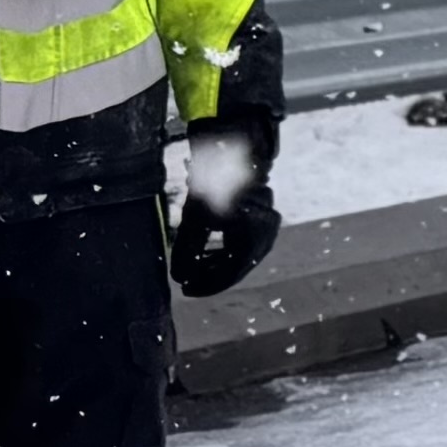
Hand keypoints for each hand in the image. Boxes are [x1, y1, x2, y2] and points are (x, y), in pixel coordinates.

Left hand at [164, 168, 278, 297]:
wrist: (236, 157)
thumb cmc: (214, 185)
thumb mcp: (194, 219)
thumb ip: (187, 251)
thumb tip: (179, 278)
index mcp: (252, 238)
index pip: (229, 273)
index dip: (206, 285)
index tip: (185, 289)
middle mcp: (265, 238)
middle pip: (236, 269)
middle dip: (210, 278)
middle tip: (188, 284)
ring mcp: (268, 231)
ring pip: (242, 259)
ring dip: (218, 266)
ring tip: (196, 270)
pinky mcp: (264, 225)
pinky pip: (246, 248)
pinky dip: (227, 254)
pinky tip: (209, 256)